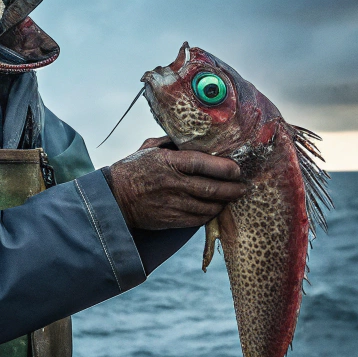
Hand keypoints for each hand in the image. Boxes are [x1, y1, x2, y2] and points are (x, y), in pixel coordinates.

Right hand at [105, 141, 246, 230]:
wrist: (114, 198)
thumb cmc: (133, 169)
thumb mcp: (150, 148)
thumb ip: (172, 142)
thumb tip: (195, 136)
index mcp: (169, 162)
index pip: (203, 164)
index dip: (224, 168)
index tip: (237, 169)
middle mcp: (173, 184)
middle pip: (211, 188)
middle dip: (232, 189)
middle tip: (243, 186)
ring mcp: (172, 204)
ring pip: (208, 206)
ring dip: (224, 203)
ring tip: (233, 197)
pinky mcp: (170, 220)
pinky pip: (197, 220)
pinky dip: (210, 214)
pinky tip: (216, 208)